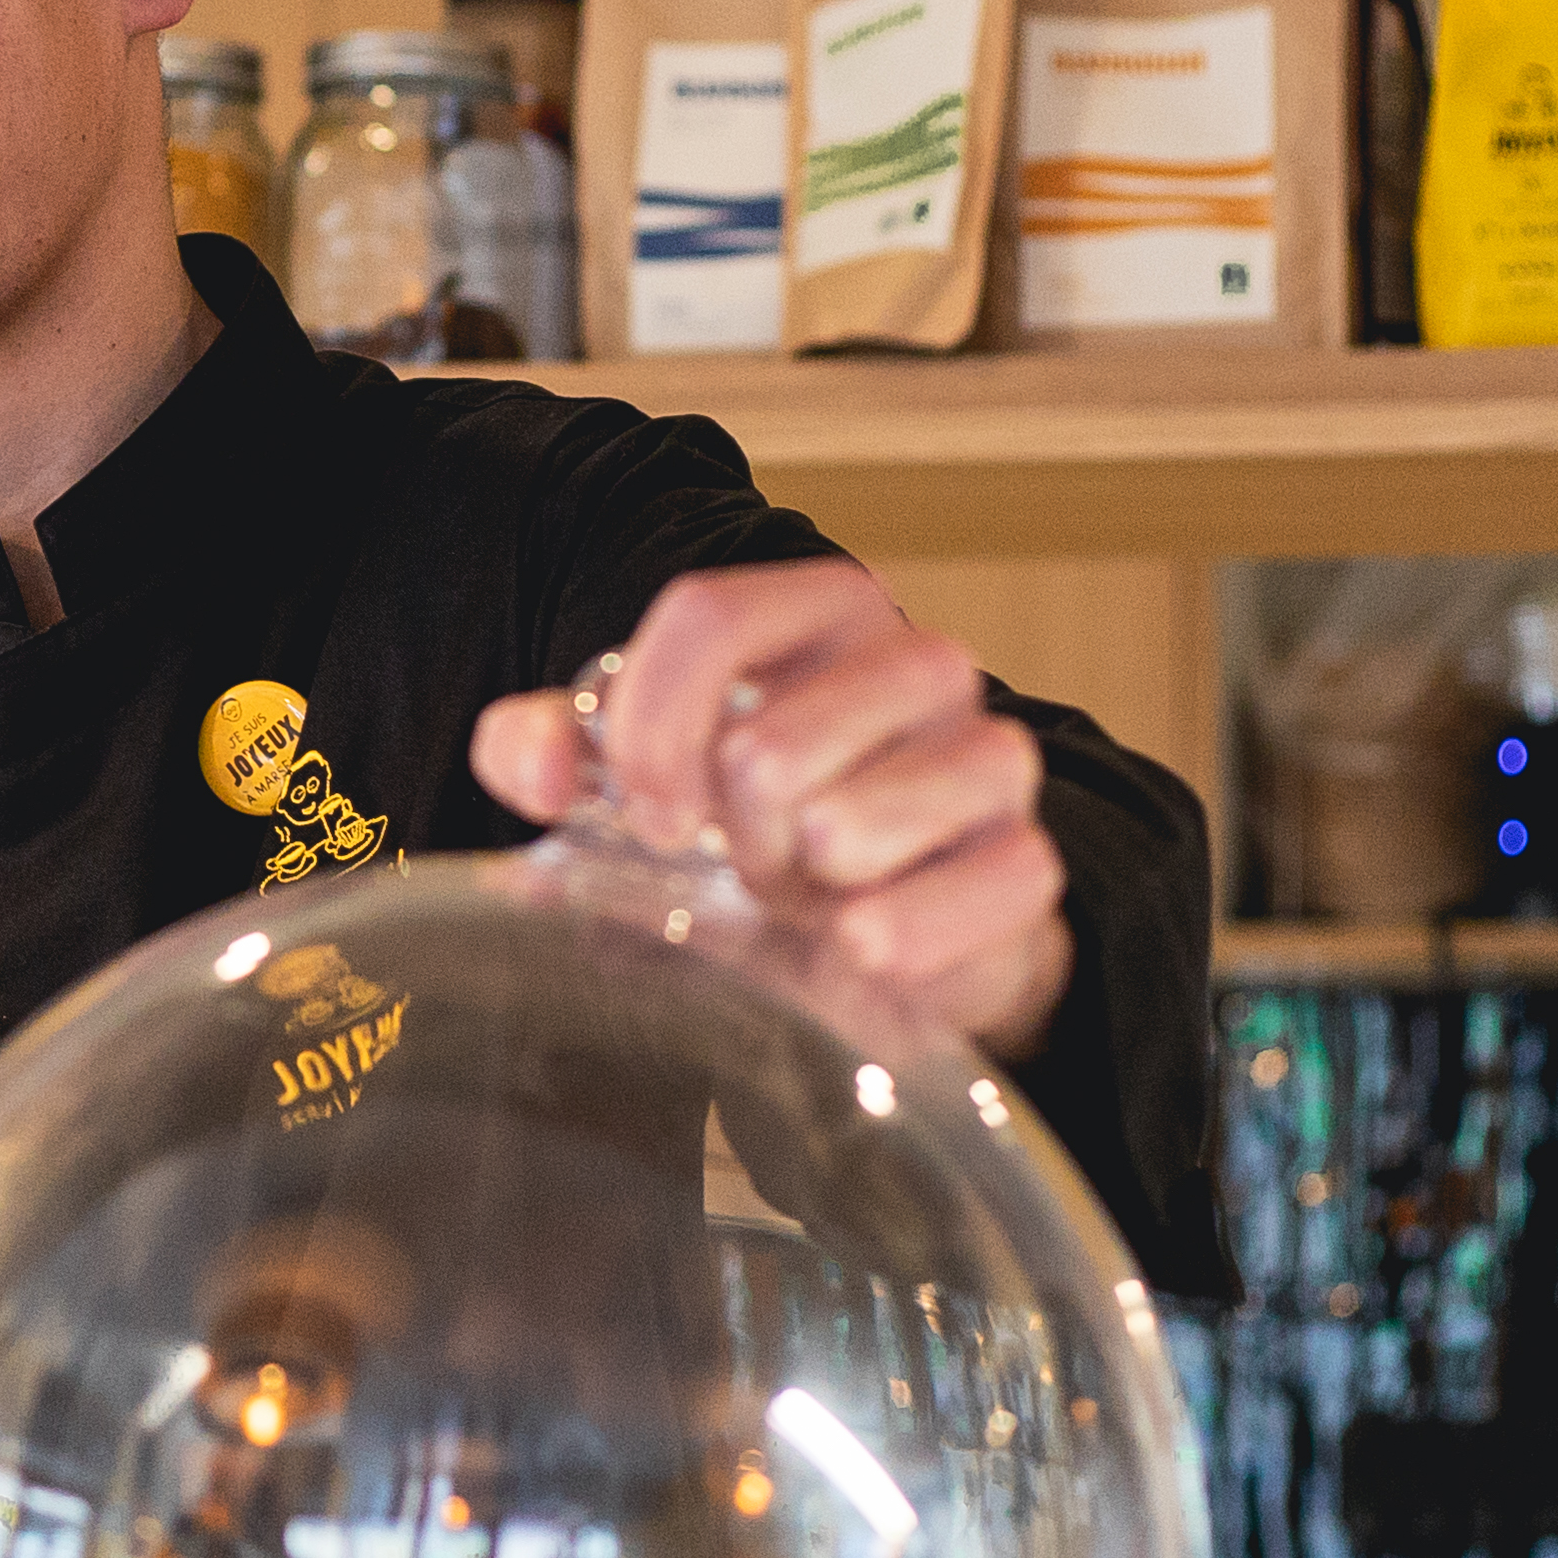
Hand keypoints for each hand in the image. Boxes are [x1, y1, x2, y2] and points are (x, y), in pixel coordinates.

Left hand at [470, 561, 1073, 1058]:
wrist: (894, 931)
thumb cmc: (763, 834)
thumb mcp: (652, 780)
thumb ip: (561, 750)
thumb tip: (529, 759)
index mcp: (820, 617)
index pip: (712, 614)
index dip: (652, 726)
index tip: (645, 814)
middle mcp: (918, 665)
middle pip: (768, 744)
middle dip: (729, 833)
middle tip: (745, 864)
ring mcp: (989, 757)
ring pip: (851, 821)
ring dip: (802, 884)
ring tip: (811, 895)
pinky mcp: (1028, 861)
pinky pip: (954, 894)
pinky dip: (888, 937)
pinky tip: (860, 943)